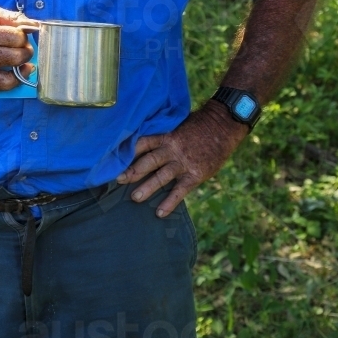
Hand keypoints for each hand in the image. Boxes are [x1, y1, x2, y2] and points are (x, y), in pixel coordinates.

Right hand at [0, 6, 39, 93]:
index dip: (22, 37)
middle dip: (25, 53)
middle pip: (17, 58)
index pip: (17, 38)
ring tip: (23, 65)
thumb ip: (12, 17)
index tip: (18, 37)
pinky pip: (0, 89)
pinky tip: (9, 72)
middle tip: (23, 50)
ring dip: (22, 71)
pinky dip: (9, 81)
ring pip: (10, 80)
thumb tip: (34, 26)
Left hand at [116, 100, 247, 216]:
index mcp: (166, 136)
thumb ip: (163, 134)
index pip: (143, 143)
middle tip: (117, 180)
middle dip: (132, 171)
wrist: (223, 126)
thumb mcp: (178, 124)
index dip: (128, 151)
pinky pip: (180, 191)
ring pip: (161, 177)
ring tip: (134, 198)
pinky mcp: (195, 175)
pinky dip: (169, 202)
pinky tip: (160, 213)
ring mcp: (183, 163)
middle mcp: (172, 149)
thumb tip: (145, 141)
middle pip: (148, 161)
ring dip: (147, 188)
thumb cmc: (199, 124)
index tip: (114, 158)